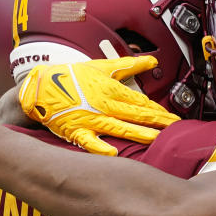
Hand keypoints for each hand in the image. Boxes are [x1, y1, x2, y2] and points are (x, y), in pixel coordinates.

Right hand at [18, 56, 179, 155]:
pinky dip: (100, 147)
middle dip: (156, 121)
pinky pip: (90, 141)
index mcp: (110, 89)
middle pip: (134, 114)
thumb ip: (127, 65)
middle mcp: (103, 105)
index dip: (157, 109)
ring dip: (137, 133)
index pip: (139, 101)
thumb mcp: (100, 66)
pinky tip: (114, 153)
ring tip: (155, 139)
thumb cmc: (70, 77)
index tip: (172, 117)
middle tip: (175, 128)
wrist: (40, 88)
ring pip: (118, 127)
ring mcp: (90, 119)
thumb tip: (151, 61)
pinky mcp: (76, 131)